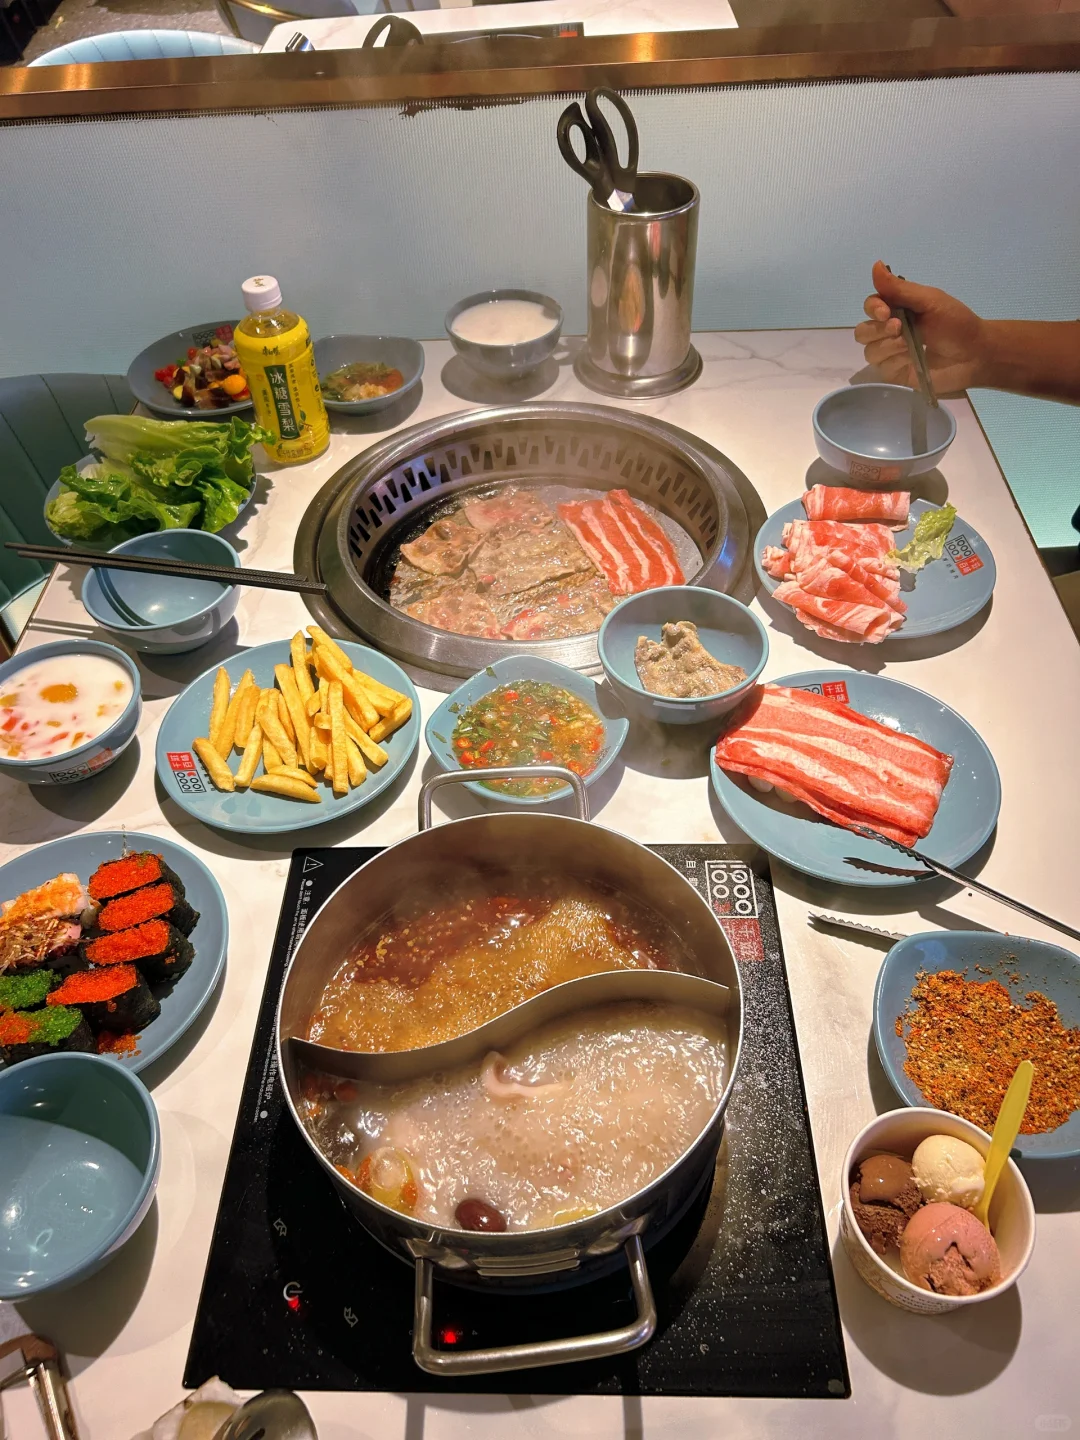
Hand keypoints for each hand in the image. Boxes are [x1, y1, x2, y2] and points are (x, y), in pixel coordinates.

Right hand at [855, 261, 987, 393]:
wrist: (975, 354)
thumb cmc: (956, 323)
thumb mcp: (929, 300)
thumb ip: (900, 288)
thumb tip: (875, 264)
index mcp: (898, 309)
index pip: (870, 306)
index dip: (873, 308)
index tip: (886, 312)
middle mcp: (890, 331)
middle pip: (863, 331)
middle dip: (877, 329)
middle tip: (900, 329)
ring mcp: (891, 354)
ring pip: (869, 350)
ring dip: (887, 345)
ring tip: (908, 345)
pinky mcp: (895, 374)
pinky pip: (881, 368)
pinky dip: (894, 361)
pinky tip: (911, 359)